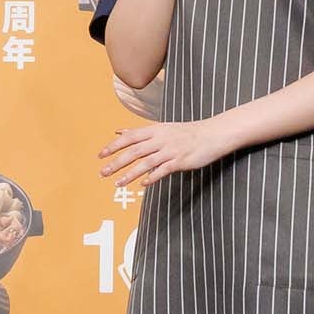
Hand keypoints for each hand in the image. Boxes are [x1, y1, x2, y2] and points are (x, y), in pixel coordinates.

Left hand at [99, 119, 230, 187]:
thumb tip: (118, 131)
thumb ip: (138, 132)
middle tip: (103, 173)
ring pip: (145, 163)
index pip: (129, 137)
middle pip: (133, 151)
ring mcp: (170, 150)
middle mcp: (160, 139)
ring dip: (130, 174)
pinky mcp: (180, 161)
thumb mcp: (160, 128)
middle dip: (116, 163)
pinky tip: (142, 184)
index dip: (113, 146)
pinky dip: (152, 177)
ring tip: (118, 183)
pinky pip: (163, 170)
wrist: (212, 134)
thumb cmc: (184, 132)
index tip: (100, 155)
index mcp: (154, 130)